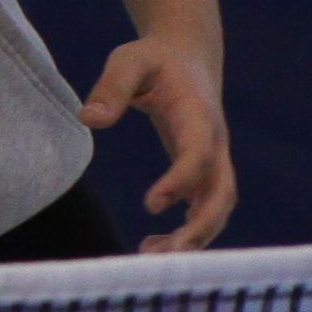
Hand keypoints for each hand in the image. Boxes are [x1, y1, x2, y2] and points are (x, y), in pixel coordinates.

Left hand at [81, 37, 234, 252]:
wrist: (188, 56)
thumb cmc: (155, 59)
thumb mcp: (129, 60)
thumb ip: (112, 87)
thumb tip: (90, 119)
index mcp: (198, 115)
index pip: (199, 154)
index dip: (180, 180)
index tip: (150, 204)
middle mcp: (214, 142)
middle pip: (222, 193)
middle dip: (199, 228)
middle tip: (162, 256)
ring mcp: (214, 160)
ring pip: (217, 208)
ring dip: (193, 238)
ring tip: (148, 256)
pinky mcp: (204, 173)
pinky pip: (205, 210)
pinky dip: (187, 234)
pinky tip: (151, 250)